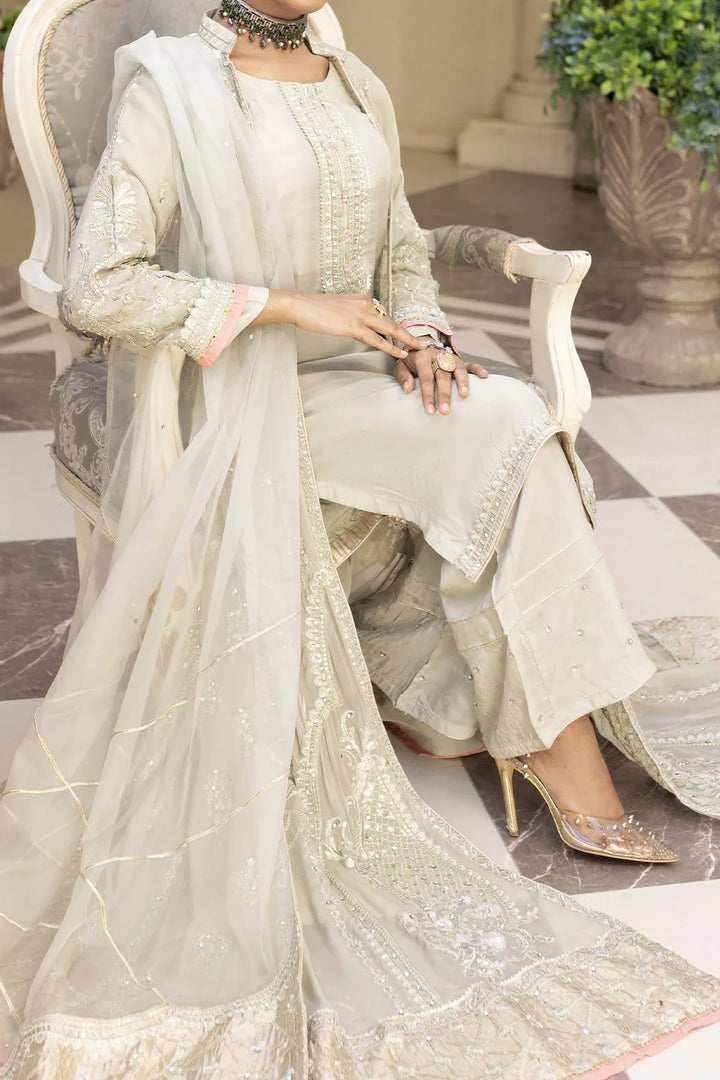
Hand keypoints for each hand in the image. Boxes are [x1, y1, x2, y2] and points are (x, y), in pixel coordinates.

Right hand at [255, 290, 419, 362]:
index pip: (384, 315)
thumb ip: (352, 317)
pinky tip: (400, 353)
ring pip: (390, 329)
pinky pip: (377, 339)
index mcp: (363, 299)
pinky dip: (390, 346)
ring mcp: (361, 315)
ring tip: (419, 349)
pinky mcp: (353, 326)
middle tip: (423, 342)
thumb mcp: (339, 309)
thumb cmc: (315, 309)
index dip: (396, 327)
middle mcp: (366, 304)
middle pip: (392, 321)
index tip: (406, 335)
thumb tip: (358, 328)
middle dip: (408, 333)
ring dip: (406, 340)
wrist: (301, 305)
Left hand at [393, 344, 488, 414]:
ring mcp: (451, 358)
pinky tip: (485, 376)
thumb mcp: (401, 366)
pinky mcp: (460, 360)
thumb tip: (408, 389)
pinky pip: (471, 364)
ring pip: (458, 369)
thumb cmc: (410, 362)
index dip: (428, 395)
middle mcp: (438, 356)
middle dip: (444, 394)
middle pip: (443, 376)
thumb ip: (403, 377)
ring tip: (465, 395)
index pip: (426, 378)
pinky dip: (478, 369)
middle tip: (445, 411)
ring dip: (462, 382)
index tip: (430, 411)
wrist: (421, 346)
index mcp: (422, 357)